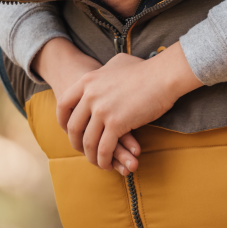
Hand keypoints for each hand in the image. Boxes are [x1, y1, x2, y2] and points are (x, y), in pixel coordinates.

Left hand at [57, 42, 202, 171]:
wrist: (164, 75)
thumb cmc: (146, 68)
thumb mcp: (118, 63)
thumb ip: (105, 71)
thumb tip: (103, 74)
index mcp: (88, 81)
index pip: (63, 104)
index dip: (62, 121)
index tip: (67, 130)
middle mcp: (90, 96)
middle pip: (73, 127)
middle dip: (76, 143)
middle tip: (84, 150)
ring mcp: (102, 110)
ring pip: (88, 142)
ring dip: (91, 156)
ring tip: (99, 161)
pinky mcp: (116, 124)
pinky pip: (104, 149)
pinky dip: (104, 160)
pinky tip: (109, 164)